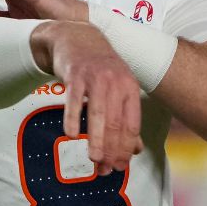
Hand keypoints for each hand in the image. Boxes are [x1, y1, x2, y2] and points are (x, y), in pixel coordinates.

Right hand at [29, 21, 141, 175]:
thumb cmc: (100, 67)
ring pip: (98, 115)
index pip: (131, 124)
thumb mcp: (119, 88)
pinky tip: (71, 135)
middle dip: (111, 150)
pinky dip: (73, 119)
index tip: (120, 166)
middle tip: (105, 169)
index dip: (126, 148)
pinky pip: (74, 101)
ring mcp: (95, 77)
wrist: (77, 36)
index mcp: (130, 87)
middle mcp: (116, 82)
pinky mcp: (74, 75)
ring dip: (96, 140)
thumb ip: (127, 118)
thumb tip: (135, 149)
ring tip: (94, 159)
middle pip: (115, 123)